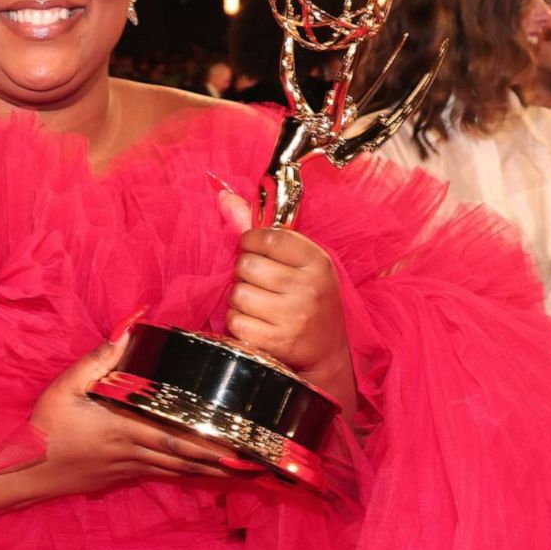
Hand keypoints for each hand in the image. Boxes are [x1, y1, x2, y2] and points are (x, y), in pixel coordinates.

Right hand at [29, 331, 239, 498]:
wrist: (25, 468)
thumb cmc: (46, 426)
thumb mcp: (65, 386)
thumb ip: (97, 361)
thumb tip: (127, 332)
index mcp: (123, 429)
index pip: (174, 437)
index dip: (208, 443)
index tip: (236, 444)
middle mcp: (132, 452)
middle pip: (185, 458)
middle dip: (221, 462)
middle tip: (253, 463)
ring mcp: (129, 467)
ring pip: (177, 469)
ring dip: (210, 471)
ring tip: (240, 471)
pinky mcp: (122, 476)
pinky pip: (162, 474)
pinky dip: (186, 474)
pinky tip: (201, 475)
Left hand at [219, 192, 348, 375]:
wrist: (327, 352)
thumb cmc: (308, 298)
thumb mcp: (297, 262)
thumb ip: (260, 229)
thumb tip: (223, 196)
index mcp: (317, 261)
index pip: (267, 236)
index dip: (250, 242)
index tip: (253, 250)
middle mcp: (307, 287)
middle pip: (246, 265)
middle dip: (245, 273)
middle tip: (261, 283)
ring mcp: (292, 317)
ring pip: (237, 294)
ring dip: (241, 299)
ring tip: (260, 305)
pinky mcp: (275, 343)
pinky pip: (235, 321)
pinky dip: (238, 322)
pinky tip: (256, 323)